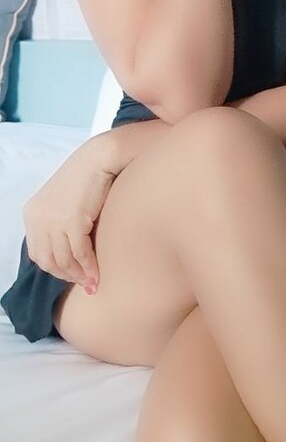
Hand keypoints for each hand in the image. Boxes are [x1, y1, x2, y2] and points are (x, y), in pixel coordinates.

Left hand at [22, 133, 118, 292]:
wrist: (99, 159)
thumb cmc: (85, 177)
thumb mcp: (60, 200)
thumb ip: (56, 223)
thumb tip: (66, 252)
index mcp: (31, 214)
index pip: (37, 252)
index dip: (54, 268)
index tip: (69, 274)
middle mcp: (38, 219)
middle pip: (48, 261)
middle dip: (66, 276)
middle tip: (82, 283)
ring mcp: (54, 221)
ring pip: (65, 261)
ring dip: (79, 276)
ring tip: (92, 283)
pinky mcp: (72, 221)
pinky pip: (81, 253)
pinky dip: (89, 267)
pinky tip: (96, 274)